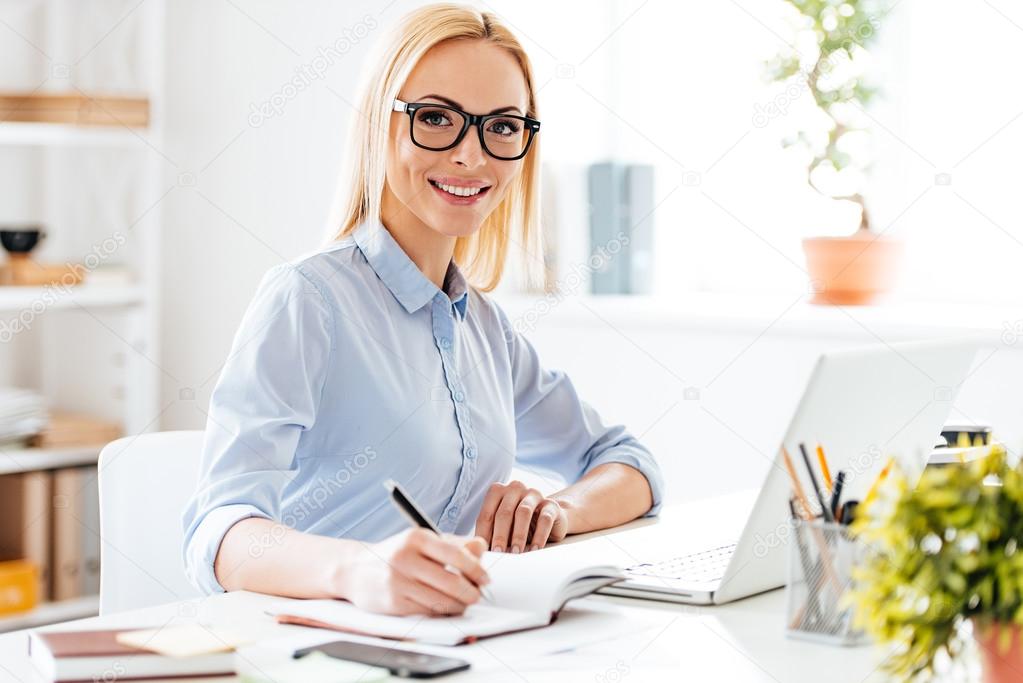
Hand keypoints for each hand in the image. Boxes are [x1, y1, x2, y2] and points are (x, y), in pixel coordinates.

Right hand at [341, 529, 488, 615]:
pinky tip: (445, 609)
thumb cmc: (395, 554)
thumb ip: (452, 544)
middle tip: (477, 595)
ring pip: (440, 600)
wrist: (355, 569)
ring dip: (458, 606)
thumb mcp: (421, 541)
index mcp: (416, 537)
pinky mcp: (393, 602)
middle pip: (451, 581)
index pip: (455, 554)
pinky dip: (441, 613)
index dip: (476, 569)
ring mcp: (398, 581)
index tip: (485, 578)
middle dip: (471, 592)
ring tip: (464, 603)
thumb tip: (481, 547)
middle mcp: (405, 557)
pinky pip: (426, 611)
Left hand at [474, 480, 568, 552]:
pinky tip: (534, 549)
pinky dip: (539, 535)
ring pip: (523, 512)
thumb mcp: (503, 527)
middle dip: (500, 535)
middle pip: (504, 512)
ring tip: (516, 552)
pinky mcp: (551, 505)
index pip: (487, 514)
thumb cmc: (519, 525)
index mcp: (498, 491)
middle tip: (499, 553)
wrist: (550, 518)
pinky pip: (545, 519)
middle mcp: (515, 488)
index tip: (484, 551)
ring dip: (518, 534)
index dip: (484, 534)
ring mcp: (533, 494)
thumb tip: (480, 552)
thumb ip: (491, 534)